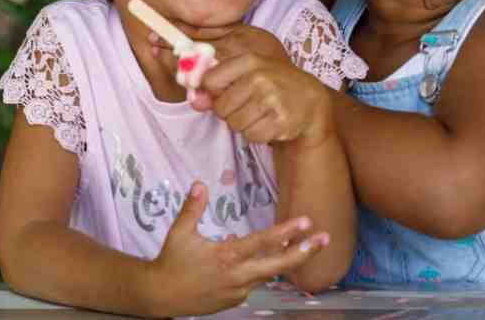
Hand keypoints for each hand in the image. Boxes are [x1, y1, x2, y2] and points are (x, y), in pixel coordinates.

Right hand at [146, 181, 330, 315]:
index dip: (285, 232)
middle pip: (279, 265)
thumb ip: (192, 208)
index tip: (305, 222)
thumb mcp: (179, 233)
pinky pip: (255, 282)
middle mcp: (237, 276)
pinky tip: (263, 258)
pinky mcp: (236, 300)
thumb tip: (200, 183)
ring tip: (306, 244)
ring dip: (288, 259)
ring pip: (270, 273)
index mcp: (226, 257)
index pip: (261, 243)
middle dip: (304, 252)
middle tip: (325, 239)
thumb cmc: (170, 262)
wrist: (159, 297)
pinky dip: (262, 269)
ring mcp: (238, 290)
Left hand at [149, 23, 333, 145]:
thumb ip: (217, 88)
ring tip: (261, 114)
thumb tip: (193, 101)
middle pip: (221, 107)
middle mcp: (259, 78)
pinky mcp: (280, 121)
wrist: (311, 101)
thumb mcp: (248, 77)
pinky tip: (269, 123)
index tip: (226, 93)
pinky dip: (257, 134)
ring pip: (234, 124)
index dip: (214, 92)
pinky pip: (251, 136)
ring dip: (244, 124)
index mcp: (249, 61)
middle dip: (231, 112)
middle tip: (249, 105)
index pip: (210, 80)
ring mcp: (271, 99)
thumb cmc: (273, 86)